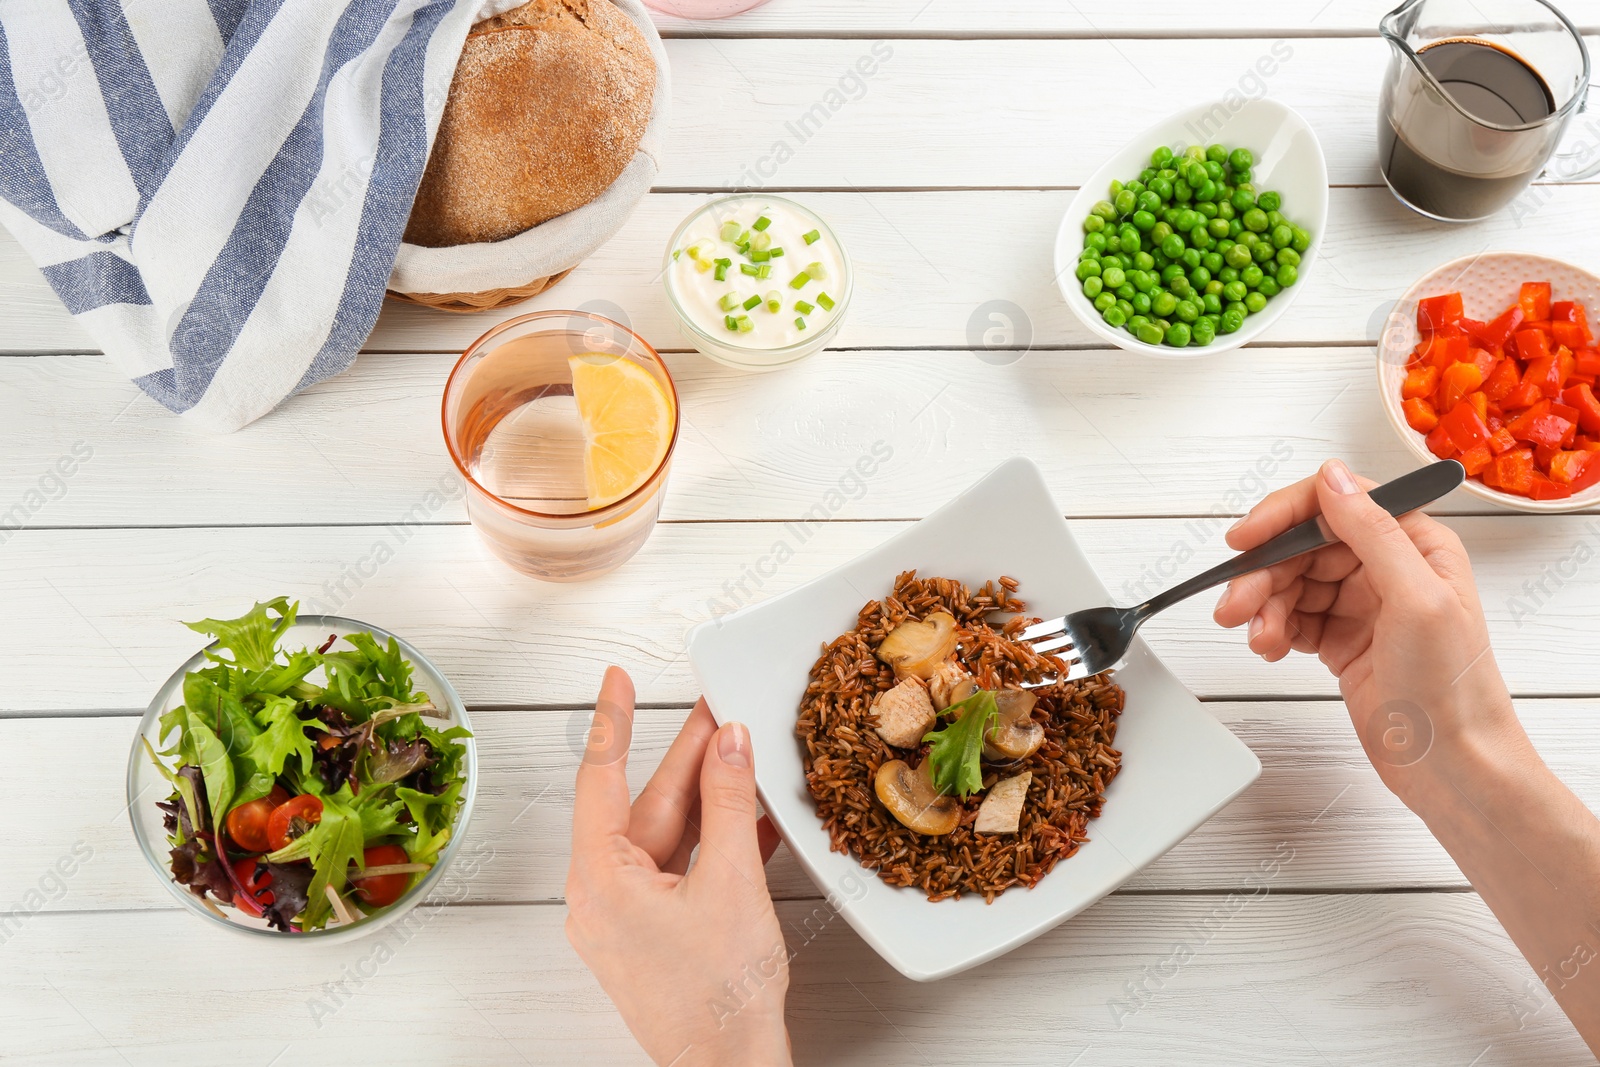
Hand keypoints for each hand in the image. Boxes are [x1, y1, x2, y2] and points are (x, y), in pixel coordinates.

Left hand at [566, 667, 790, 1066]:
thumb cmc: (720, 997)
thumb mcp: (731, 881)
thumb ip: (729, 804)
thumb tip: (729, 745)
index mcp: (600, 880)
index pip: (601, 778)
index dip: (612, 722)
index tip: (616, 679)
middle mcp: (603, 896)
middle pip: (645, 806)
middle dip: (687, 759)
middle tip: (719, 709)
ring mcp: (629, 918)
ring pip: (668, 836)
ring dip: (709, 799)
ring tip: (743, 754)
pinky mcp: (657, 934)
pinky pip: (682, 870)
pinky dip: (715, 842)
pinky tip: (751, 817)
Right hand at [1212, 459, 1528, 802]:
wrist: (1450, 766)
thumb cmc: (1452, 691)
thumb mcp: (1417, 600)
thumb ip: (1373, 533)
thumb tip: (1332, 478)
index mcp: (1416, 544)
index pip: (1337, 503)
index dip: (1285, 516)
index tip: (1246, 540)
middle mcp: (1388, 567)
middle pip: (1303, 546)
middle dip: (1263, 574)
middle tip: (1234, 606)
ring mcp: (1362, 604)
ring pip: (1290, 583)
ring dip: (1263, 607)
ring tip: (1257, 638)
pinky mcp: (1341, 639)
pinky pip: (1292, 618)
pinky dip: (1273, 630)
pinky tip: (1271, 648)